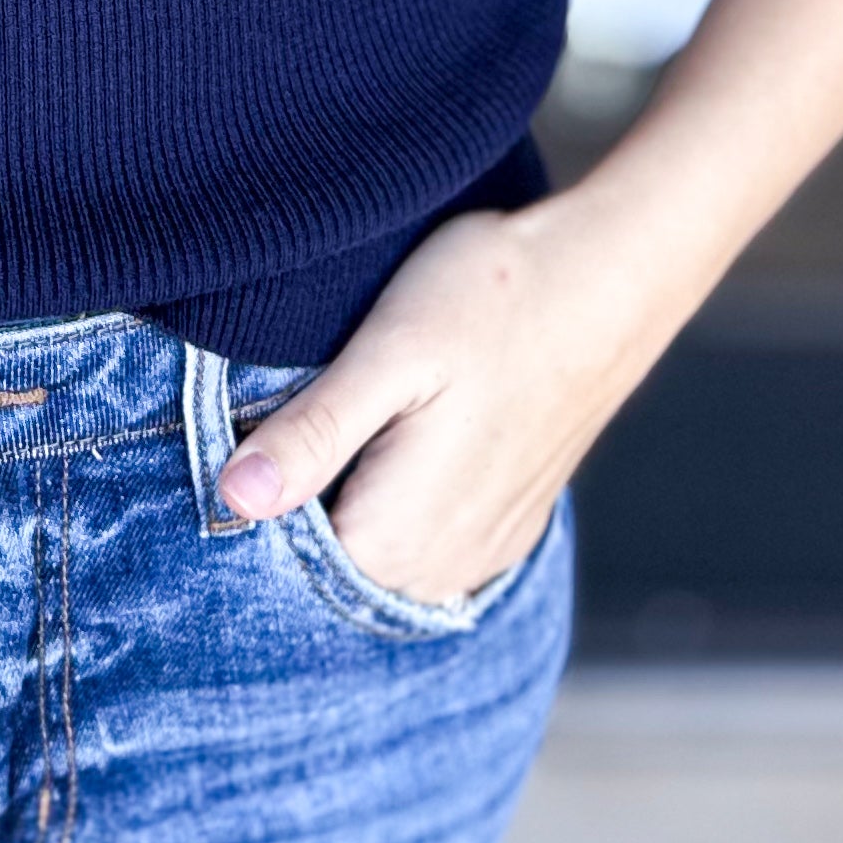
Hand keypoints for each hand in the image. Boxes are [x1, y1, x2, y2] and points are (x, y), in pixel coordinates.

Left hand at [211, 197, 683, 603]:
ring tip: (338, 419)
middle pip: (328, 564)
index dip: (248, 502)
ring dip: (343, 504)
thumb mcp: (387, 353)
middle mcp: (442, 567)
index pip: (281, 563)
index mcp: (399, 537)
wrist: (607, 274)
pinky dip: (393, 507)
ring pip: (376, 556)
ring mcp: (482, 551)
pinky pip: (425, 546)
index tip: (237, 438)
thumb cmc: (491, 297)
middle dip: (293, 504)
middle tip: (279, 417)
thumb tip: (234, 499)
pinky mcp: (508, 522)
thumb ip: (314, 433)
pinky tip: (390, 442)